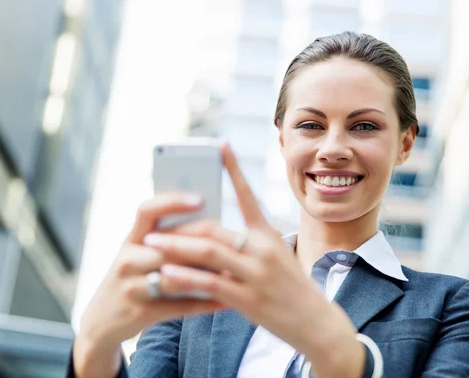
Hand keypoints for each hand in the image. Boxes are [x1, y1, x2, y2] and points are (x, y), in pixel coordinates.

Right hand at [73, 194, 224, 377]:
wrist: (102, 321)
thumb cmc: (132, 279)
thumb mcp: (138, 254)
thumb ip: (165, 240)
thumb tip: (210, 224)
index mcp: (130, 239)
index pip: (147, 211)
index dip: (173, 202)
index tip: (201, 198)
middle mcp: (128, 259)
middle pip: (169, 246)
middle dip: (203, 244)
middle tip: (234, 241)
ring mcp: (132, 287)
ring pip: (176, 277)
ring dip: (209, 274)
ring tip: (235, 271)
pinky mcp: (141, 313)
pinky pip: (179, 306)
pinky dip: (205, 304)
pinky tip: (227, 301)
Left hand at [144, 144, 361, 367]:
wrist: (317, 323)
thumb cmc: (293, 288)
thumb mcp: (278, 256)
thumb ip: (249, 244)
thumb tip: (215, 237)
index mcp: (269, 235)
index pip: (248, 195)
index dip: (234, 168)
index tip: (220, 145)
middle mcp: (263, 249)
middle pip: (214, 228)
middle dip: (181, 226)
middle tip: (154, 226)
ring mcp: (256, 274)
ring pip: (209, 253)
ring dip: (176, 247)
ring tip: (152, 244)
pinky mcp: (249, 299)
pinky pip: (210, 284)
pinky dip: (185, 278)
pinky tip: (166, 274)